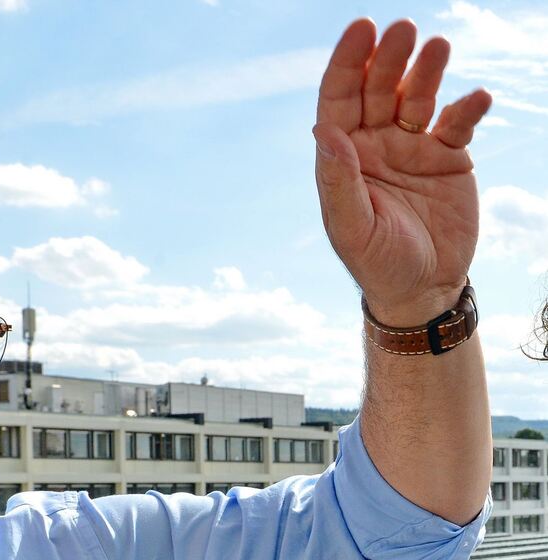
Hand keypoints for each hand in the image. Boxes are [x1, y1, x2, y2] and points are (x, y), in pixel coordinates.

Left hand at [314, 19, 491, 325]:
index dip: (348, 63)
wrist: (421, 289)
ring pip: (419, 97)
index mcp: (343, 156)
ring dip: (427, 71)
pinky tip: (476, 98)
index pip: (340, 98)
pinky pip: (458, 124)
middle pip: (379, 89)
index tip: (362, 29)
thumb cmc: (377, 262)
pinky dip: (467, 108)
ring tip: (438, 47)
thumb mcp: (351, 227)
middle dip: (388, 58)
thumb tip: (324, 130)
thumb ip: (338, 180)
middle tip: (403, 29)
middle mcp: (375, 144)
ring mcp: (413, 148)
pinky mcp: (450, 158)